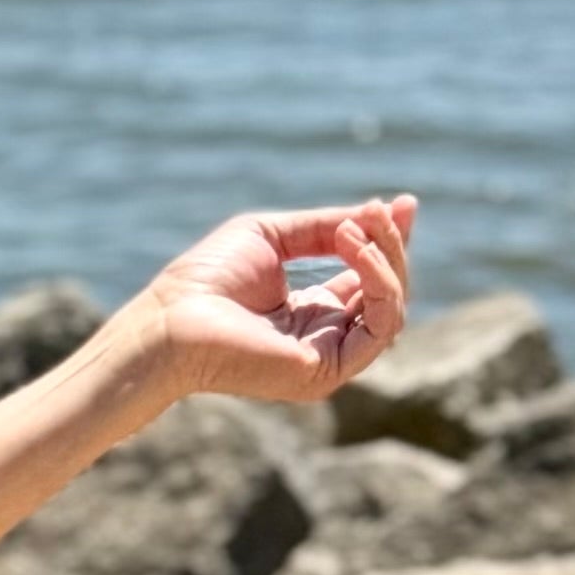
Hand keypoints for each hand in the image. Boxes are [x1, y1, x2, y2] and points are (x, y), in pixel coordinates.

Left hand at [128, 195, 415, 407]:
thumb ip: (328, 226)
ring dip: (386, 257)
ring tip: (359, 225)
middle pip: (387, 293)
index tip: (402, 204)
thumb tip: (386, 209)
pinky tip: (354, 247)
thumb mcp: (275, 236)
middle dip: (391, 245)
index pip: (368, 279)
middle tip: (381, 208)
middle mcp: (325, 339)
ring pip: (392, 307)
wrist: (171, 320)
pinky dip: (378, 279)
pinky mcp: (330, 370)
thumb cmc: (207, 278)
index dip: (387, 242)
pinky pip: (382, 324)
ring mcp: (330, 359)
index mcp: (311, 313)